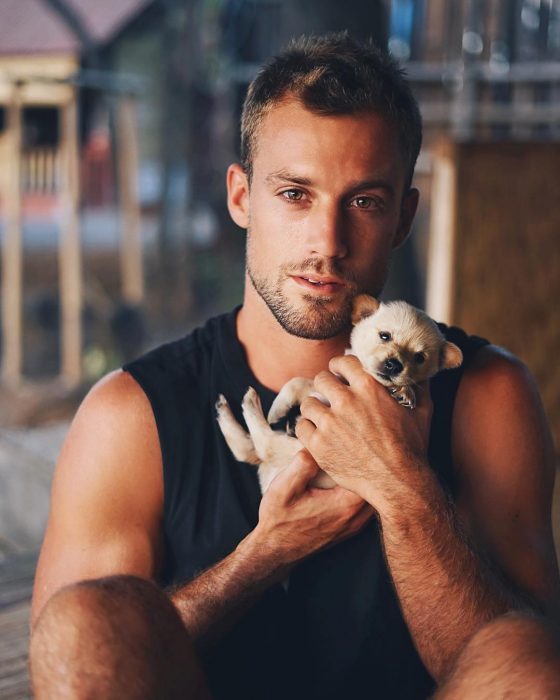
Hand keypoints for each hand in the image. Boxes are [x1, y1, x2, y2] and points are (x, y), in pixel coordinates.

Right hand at [250, 449, 373, 567]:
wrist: (274, 550)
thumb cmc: (278, 519)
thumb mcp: (284, 487)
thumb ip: (303, 464)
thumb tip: (319, 445)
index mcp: (344, 504)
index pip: (371, 475)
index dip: (368, 455)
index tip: (361, 441)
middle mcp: (355, 517)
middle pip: (379, 488)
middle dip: (373, 467)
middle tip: (366, 446)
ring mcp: (354, 526)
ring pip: (375, 499)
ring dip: (370, 481)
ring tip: (362, 460)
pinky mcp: (349, 529)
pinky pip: (366, 508)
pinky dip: (365, 493)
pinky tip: (353, 480)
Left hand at [295, 355, 432, 514]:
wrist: (398, 482)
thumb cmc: (412, 448)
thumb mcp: (422, 412)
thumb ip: (419, 387)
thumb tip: (420, 372)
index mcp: (368, 387)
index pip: (342, 362)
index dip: (339, 367)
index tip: (338, 373)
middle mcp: (346, 402)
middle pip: (321, 379)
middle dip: (325, 385)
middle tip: (329, 395)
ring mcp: (330, 424)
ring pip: (309, 403)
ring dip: (315, 408)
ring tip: (322, 416)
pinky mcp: (318, 445)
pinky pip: (302, 427)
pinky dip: (308, 429)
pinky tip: (317, 433)